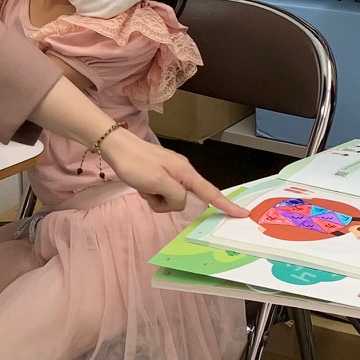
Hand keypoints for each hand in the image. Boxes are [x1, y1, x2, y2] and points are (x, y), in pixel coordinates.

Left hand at [105, 135, 248, 217]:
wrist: (116, 146)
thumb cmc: (136, 164)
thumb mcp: (158, 183)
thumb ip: (176, 196)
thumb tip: (181, 201)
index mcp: (185, 173)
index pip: (211, 193)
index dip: (227, 205)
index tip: (243, 214)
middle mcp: (182, 172)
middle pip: (184, 200)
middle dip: (166, 203)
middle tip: (149, 193)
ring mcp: (171, 174)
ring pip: (171, 199)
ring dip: (156, 199)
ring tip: (143, 188)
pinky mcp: (160, 175)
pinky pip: (161, 193)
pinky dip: (151, 194)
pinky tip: (141, 186)